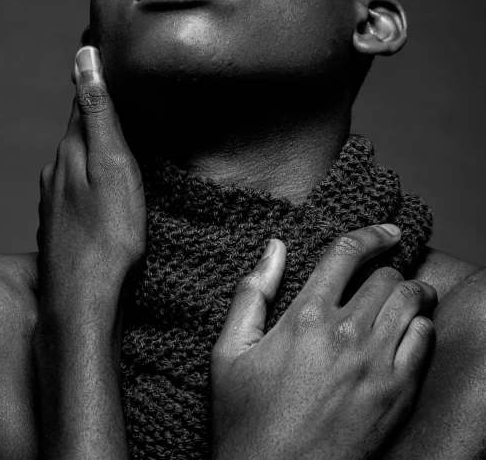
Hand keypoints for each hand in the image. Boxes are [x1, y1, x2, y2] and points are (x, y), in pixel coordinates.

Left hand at [35, 45, 143, 459]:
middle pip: (79, 128)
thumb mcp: (113, 166)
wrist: (82, 303)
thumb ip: (99, 114)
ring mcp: (56, 199)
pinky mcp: (62, 223)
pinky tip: (104, 181)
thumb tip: (84, 59)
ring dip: (93, 139)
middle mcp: (57, 170)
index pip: (83, 99)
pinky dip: (92, 170)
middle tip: (113, 79)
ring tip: (116, 126)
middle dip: (95, 104)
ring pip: (76, 157)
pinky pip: (78, 183)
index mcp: (71, 151)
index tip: (98, 43)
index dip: (93, 72)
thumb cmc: (108, 236)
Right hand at [211, 225, 436, 459]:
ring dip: (411, 292)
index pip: (346, 254)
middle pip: (385, 276)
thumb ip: (252, 293)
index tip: (387, 232)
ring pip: (410, 302)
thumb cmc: (246, 420)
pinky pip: (424, 340)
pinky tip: (410, 330)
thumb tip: (274, 246)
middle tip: (384, 276)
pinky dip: (421, 325)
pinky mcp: (397, 395)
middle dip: (386, 269)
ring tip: (407, 295)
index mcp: (305, 317)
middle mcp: (345, 334)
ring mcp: (375, 364)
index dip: (371, 234)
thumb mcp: (229, 353)